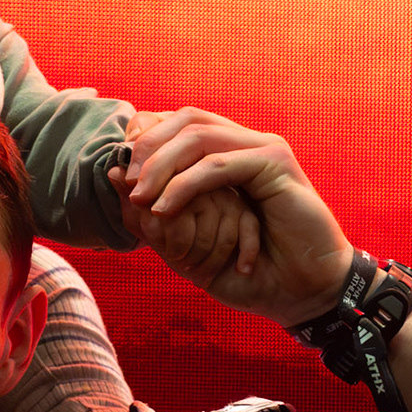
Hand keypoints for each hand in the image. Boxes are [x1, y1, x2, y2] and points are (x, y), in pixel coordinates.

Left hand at [110, 107, 354, 326]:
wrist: (301, 293)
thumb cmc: (247, 272)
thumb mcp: (184, 244)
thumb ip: (150, 212)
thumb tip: (111, 172)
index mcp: (225, 155)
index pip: (175, 122)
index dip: (142, 137)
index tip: (119, 174)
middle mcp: (244, 144)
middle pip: (184, 119)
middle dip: (147, 147)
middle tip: (126, 182)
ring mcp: (262, 150)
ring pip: (198, 135)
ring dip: (161, 164)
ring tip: (142, 198)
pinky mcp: (277, 164)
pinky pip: (220, 164)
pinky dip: (186, 184)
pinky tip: (166, 208)